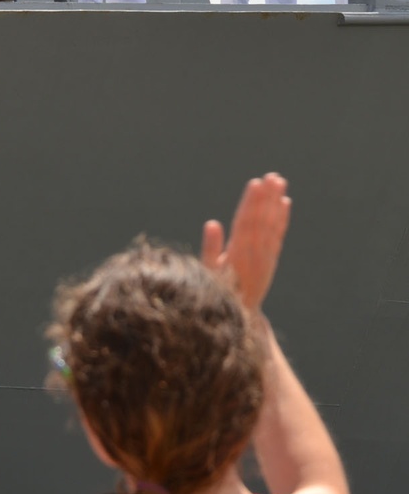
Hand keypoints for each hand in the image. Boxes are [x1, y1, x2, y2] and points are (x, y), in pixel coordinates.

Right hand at [200, 173, 290, 310]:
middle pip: (262, 220)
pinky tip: (285, 203)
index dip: (251, 202)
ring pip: (272, 225)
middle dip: (267, 197)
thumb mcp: (208, 273)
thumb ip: (211, 248)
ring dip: (276, 203)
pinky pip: (279, 235)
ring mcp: (266, 257)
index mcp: (239, 255)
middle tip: (272, 176)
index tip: (256, 183)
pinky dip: (283, 219)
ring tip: (280, 182)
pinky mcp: (271, 260)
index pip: (246, 222)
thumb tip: (212, 223)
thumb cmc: (218, 292)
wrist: (241, 317)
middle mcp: (256, 254)